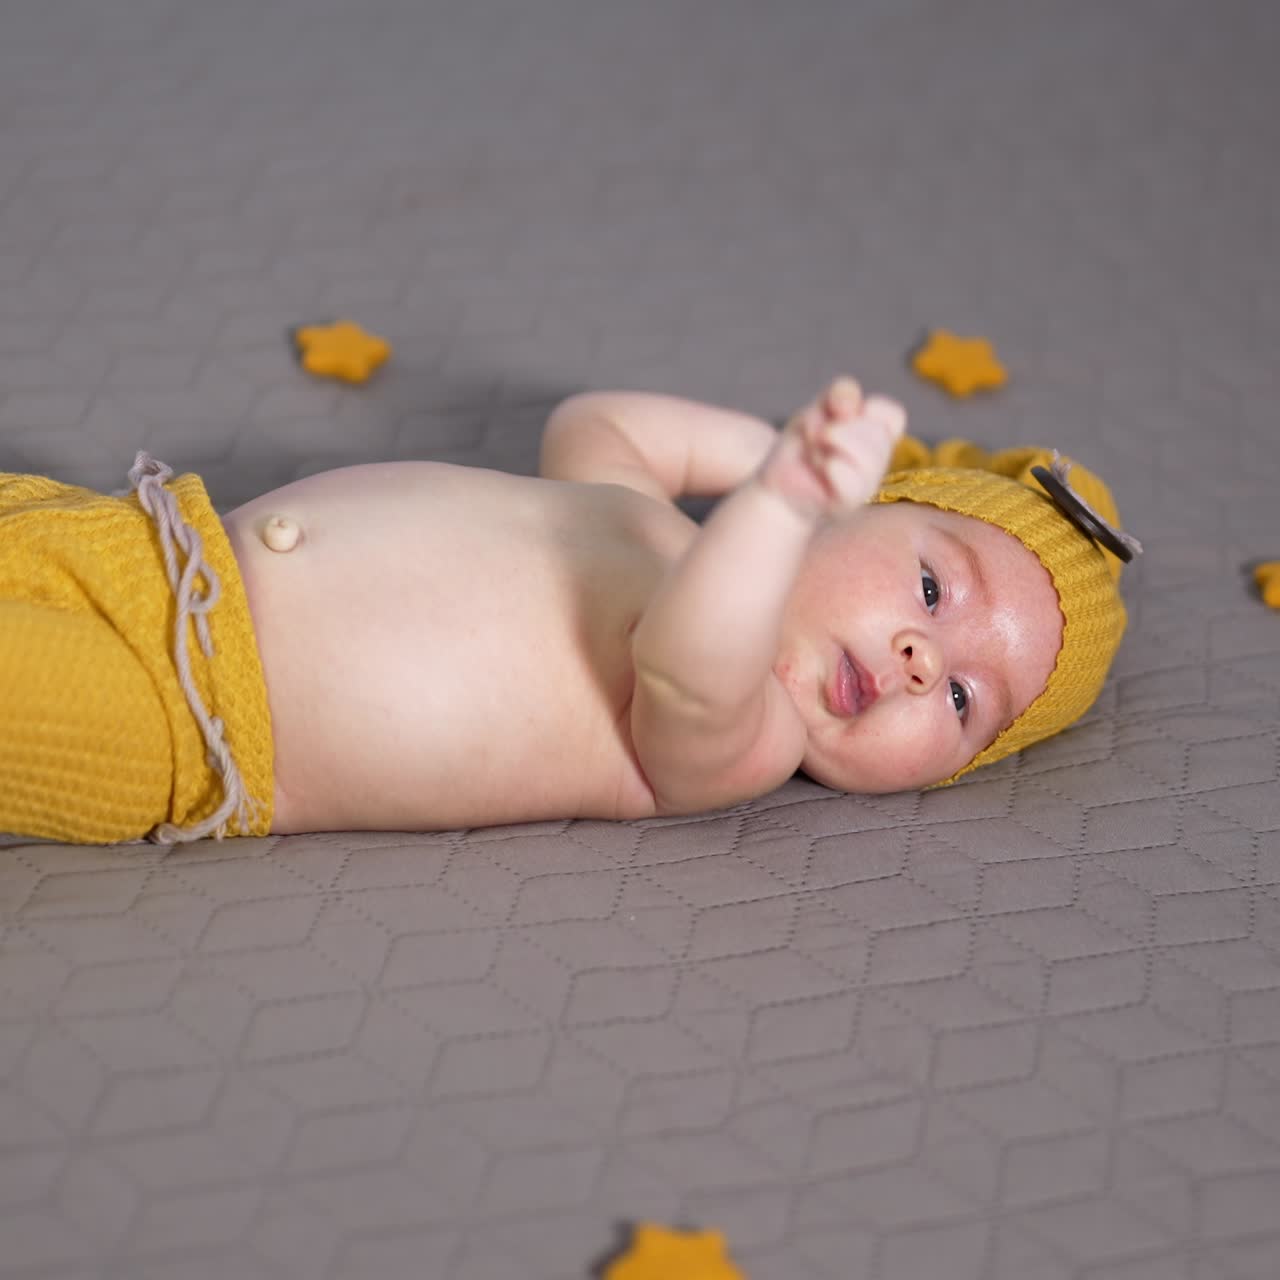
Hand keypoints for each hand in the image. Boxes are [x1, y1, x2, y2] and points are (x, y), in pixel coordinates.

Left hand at [759, 377, 906, 517]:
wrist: (774, 487)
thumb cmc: (800, 446)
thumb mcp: (818, 408)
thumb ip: (840, 393)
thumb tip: (849, 406)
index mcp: (876, 437)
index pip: (893, 416)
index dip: (867, 407)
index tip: (837, 411)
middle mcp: (877, 462)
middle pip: (876, 432)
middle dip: (838, 426)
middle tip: (813, 437)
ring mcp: (865, 485)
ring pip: (869, 455)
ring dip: (832, 443)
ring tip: (813, 453)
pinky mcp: (847, 503)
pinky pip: (853, 483)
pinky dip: (833, 467)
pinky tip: (818, 467)